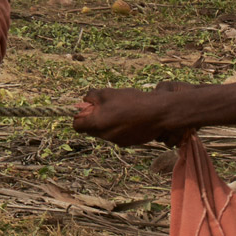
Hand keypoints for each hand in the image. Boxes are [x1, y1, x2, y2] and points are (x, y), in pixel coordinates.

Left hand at [73, 86, 187, 147]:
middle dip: (95, 119)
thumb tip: (86, 99)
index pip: (77, 127)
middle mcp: (106, 136)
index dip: (79, 117)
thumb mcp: (108, 93)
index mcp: (97, 124)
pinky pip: (119, 135)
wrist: (158, 113)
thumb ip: (92, 96)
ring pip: (106, 132)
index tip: (87, 109)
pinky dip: (121, 127)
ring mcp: (118, 141)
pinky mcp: (130, 142)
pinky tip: (131, 117)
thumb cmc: (132, 101)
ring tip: (122, 110)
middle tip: (105, 106)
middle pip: (92, 130)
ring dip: (109, 122)